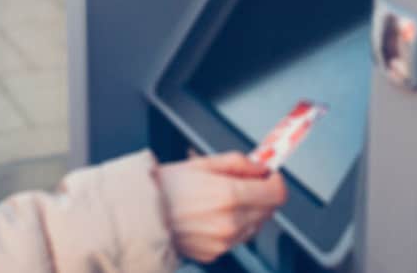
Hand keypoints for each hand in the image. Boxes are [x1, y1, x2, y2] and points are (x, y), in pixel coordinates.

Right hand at [154, 152, 286, 263]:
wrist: (140, 214)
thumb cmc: (165, 187)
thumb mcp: (202, 163)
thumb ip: (238, 163)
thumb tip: (260, 166)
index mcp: (229, 195)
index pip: (276, 192)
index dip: (275, 181)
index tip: (269, 175)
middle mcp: (231, 222)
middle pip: (269, 210)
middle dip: (261, 195)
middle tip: (244, 184)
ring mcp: (224, 241)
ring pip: (255, 226)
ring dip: (248, 212)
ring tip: (221, 200)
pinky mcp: (215, 253)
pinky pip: (236, 239)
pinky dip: (232, 227)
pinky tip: (211, 216)